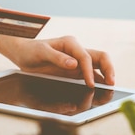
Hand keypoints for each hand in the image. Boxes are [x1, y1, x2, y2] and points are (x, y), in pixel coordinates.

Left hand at [0, 34, 114, 87]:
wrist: (23, 54)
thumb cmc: (31, 50)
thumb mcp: (41, 52)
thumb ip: (57, 57)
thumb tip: (74, 64)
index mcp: (70, 43)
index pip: (86, 57)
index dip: (90, 71)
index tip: (90, 84)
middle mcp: (77, 51)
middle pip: (100, 58)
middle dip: (108, 69)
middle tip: (111, 83)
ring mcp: (78, 61)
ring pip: (99, 67)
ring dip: (106, 76)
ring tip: (109, 89)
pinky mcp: (76, 71)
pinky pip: (91, 75)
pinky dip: (97, 82)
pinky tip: (99, 91)